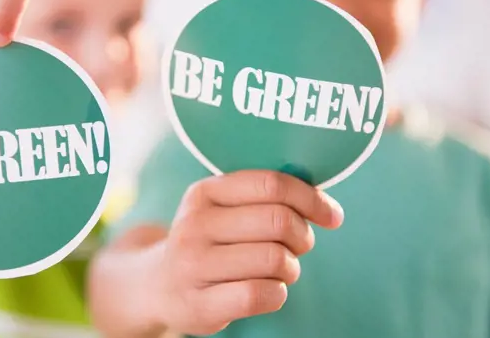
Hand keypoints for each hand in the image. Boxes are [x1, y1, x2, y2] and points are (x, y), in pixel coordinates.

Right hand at [153, 170, 343, 335]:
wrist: (158, 285)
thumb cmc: (210, 242)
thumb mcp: (222, 209)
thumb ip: (263, 197)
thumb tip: (325, 205)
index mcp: (204, 192)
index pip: (271, 184)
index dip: (311, 198)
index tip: (331, 215)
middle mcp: (194, 225)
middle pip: (278, 220)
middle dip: (302, 236)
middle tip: (298, 246)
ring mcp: (193, 265)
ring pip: (274, 259)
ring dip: (291, 267)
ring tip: (279, 269)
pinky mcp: (200, 305)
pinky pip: (262, 295)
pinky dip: (279, 293)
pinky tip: (269, 290)